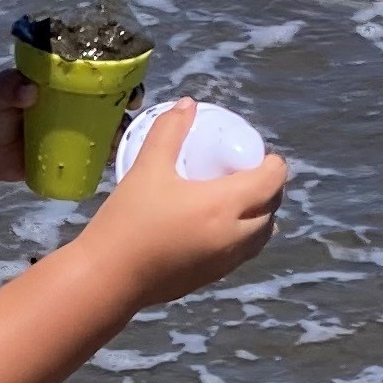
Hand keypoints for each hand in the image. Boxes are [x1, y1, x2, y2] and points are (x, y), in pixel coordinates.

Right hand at [78, 103, 286, 308]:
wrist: (109, 277)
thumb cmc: (129, 220)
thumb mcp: (147, 169)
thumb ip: (169, 132)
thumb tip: (188, 105)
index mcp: (225, 205)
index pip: (272, 181)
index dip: (273, 165)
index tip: (259, 156)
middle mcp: (235, 235)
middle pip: (272, 208)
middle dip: (269, 189)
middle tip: (248, 174)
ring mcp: (227, 261)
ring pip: (262, 235)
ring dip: (261, 215)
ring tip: (240, 201)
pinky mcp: (214, 277)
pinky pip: (244, 253)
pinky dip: (246, 237)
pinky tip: (223, 228)